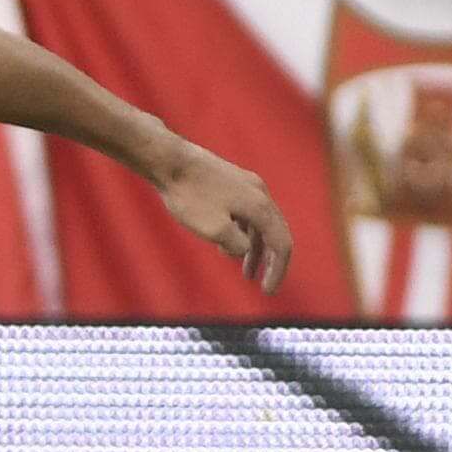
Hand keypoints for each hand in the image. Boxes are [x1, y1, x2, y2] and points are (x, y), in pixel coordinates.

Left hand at [155, 140, 292, 294]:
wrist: (169, 160)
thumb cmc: (189, 195)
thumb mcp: (214, 229)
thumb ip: (236, 245)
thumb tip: (243, 251)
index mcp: (260, 206)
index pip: (281, 244)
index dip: (278, 270)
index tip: (268, 292)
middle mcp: (260, 193)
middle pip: (275, 232)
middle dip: (269, 261)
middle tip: (263, 284)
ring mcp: (246, 185)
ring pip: (258, 223)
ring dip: (253, 248)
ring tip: (243, 270)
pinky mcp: (231, 181)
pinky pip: (246, 213)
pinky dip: (242, 233)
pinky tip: (225, 245)